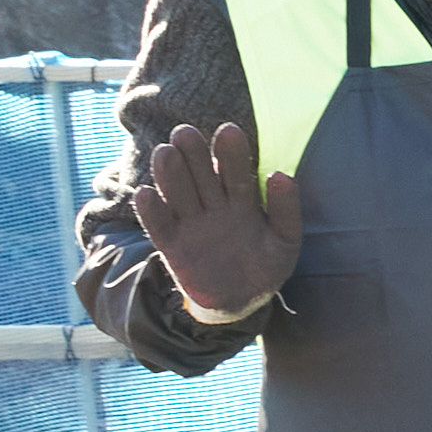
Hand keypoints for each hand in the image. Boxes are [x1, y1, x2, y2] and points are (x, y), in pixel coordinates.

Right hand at [123, 118, 300, 317]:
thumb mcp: (285, 239)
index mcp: (242, 200)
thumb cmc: (267, 265)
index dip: (231, 151)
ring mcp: (191, 224)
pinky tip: (146, 193)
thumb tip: (281, 174)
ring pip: (177, 193)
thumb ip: (285, 209)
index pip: (235, 171)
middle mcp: (213, 206)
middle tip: (185, 133)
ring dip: (170, 174)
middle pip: (201, 176)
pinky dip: (151, 211)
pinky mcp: (172, 245)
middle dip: (193, 154)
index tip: (228, 130)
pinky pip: (159, 225)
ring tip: (166, 152)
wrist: (243, 301)